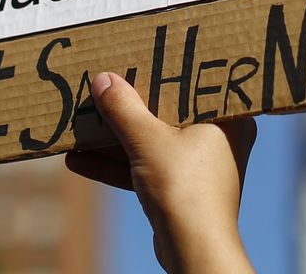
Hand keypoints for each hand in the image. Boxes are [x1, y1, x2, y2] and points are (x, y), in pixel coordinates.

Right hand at [65, 71, 256, 273]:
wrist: (193, 250)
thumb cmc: (184, 188)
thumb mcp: (147, 140)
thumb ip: (124, 109)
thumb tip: (103, 80)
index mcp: (227, 118)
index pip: (198, 83)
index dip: (170, 69)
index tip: (144, 55)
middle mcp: (219, 139)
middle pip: (169, 112)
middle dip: (133, 105)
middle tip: (108, 83)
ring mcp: (199, 167)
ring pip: (153, 143)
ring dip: (117, 137)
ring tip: (82, 122)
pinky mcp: (180, 191)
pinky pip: (147, 168)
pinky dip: (118, 164)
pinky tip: (78, 159)